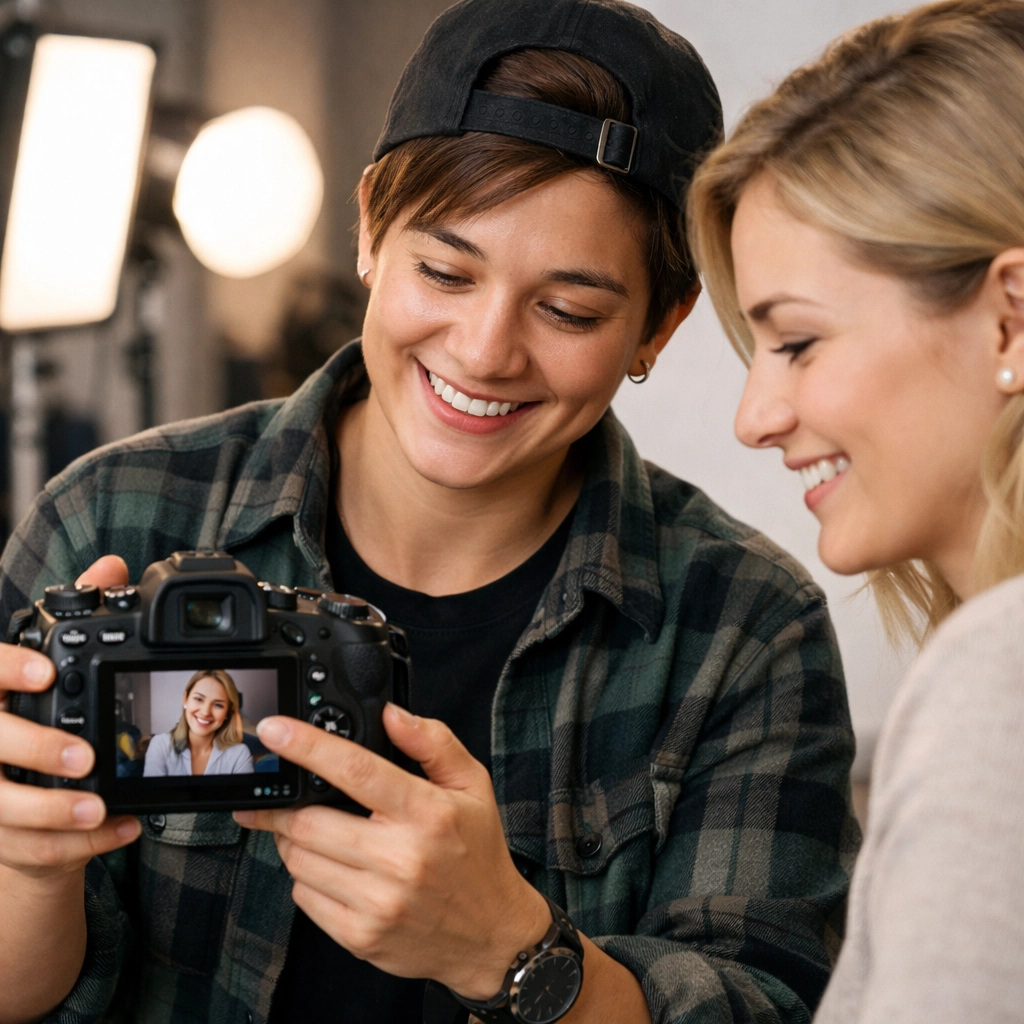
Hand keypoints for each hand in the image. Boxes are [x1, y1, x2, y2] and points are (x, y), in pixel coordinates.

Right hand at [0, 556, 141, 879]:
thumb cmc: (30, 717)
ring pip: (3, 809)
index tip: (48, 672)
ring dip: (53, 810)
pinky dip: (80, 845)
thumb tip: (113, 565)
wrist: (15, 799)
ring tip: (99, 808)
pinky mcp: (0, 837)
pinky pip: (33, 849)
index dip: (6, 670)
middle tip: (84, 756)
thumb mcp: (48, 667)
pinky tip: (123, 829)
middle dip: (35, 749)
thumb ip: (75, 617)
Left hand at [234, 704, 549, 998]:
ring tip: (314, 832)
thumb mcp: (472, 785)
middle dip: (284, 804)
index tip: (275, 730)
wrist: (491, 935)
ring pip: (299, 860)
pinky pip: (305, 898)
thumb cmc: (478, 853)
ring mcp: (378, 903)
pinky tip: (331, 868)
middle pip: (309, 821)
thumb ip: (433, 742)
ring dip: (292, 840)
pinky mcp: (361, 937)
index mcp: (427, 813)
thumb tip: (391, 714)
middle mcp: (401, 859)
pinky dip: (304, 876)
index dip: (307, 747)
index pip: (356, 770)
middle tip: (282, 796)